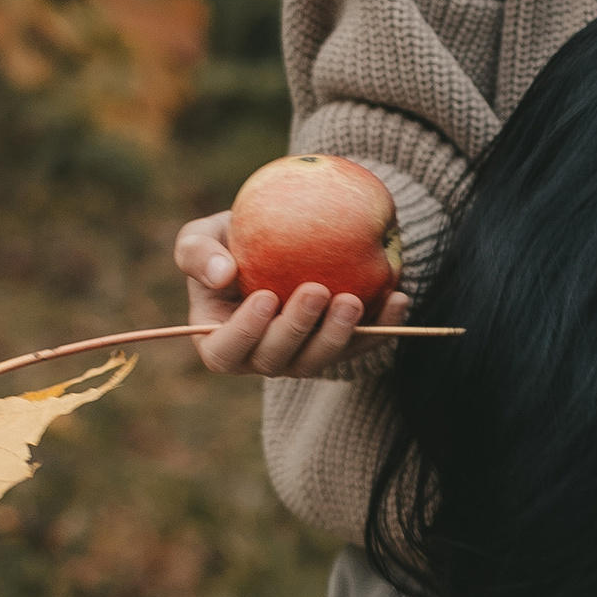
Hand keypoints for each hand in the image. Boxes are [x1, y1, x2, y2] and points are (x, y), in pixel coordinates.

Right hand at [175, 208, 410, 378]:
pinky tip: (397, 298)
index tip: (264, 297)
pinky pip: (361, 344)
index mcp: (220, 341)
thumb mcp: (202, 237)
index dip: (245, 334)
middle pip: (278, 359)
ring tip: (354, 300)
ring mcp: (302, 357)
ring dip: (340, 334)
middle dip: (299, 328)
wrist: (277, 240)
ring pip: (321, 359)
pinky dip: (383, 326)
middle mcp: (261, 359)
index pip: (226, 351)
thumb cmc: (230, 241)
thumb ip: (198, 253)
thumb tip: (223, 275)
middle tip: (318, 290)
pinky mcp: (339, 348)